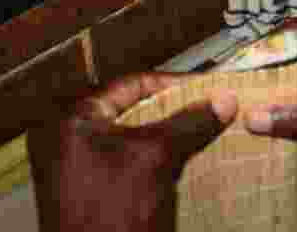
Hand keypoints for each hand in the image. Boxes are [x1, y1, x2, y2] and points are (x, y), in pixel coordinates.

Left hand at [28, 73, 237, 231]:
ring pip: (140, 141)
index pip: (130, 86)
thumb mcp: (155, 157)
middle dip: (177, 112)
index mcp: (71, 122)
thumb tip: (225, 99)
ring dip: (175, 138)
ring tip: (212, 134)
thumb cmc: (115, 211)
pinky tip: (196, 163)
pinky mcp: (99, 196)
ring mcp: (84, 172)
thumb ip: (188, 123)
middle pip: (136, 112)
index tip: (209, 89)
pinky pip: (137, 167)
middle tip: (215, 109)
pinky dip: (165, 163)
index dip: (173, 85)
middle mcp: (71, 142)